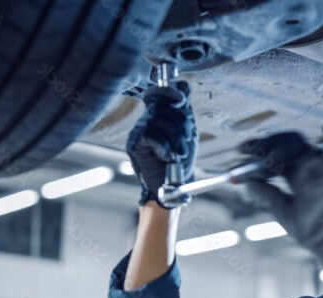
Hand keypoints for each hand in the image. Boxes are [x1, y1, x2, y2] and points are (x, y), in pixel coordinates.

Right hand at [126, 81, 197, 206]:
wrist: (172, 186)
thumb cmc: (181, 161)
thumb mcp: (188, 132)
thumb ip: (185, 111)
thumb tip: (183, 85)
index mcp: (160, 115)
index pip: (160, 93)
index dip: (171, 93)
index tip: (181, 100)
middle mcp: (148, 119)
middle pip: (164, 106)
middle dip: (181, 125)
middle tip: (186, 143)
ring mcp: (139, 130)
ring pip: (158, 121)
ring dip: (175, 140)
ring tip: (179, 154)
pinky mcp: (134, 143)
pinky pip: (151, 135)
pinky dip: (163, 147)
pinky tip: (167, 157)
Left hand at [242, 132, 322, 278]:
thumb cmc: (317, 233)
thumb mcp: (284, 212)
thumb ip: (268, 195)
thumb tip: (246, 182)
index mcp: (298, 178)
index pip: (276, 157)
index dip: (258, 154)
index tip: (239, 158)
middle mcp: (308, 169)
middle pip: (283, 144)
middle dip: (262, 144)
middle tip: (243, 150)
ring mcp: (318, 168)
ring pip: (294, 142)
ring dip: (272, 146)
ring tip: (257, 160)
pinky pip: (304, 152)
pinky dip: (284, 153)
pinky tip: (269, 165)